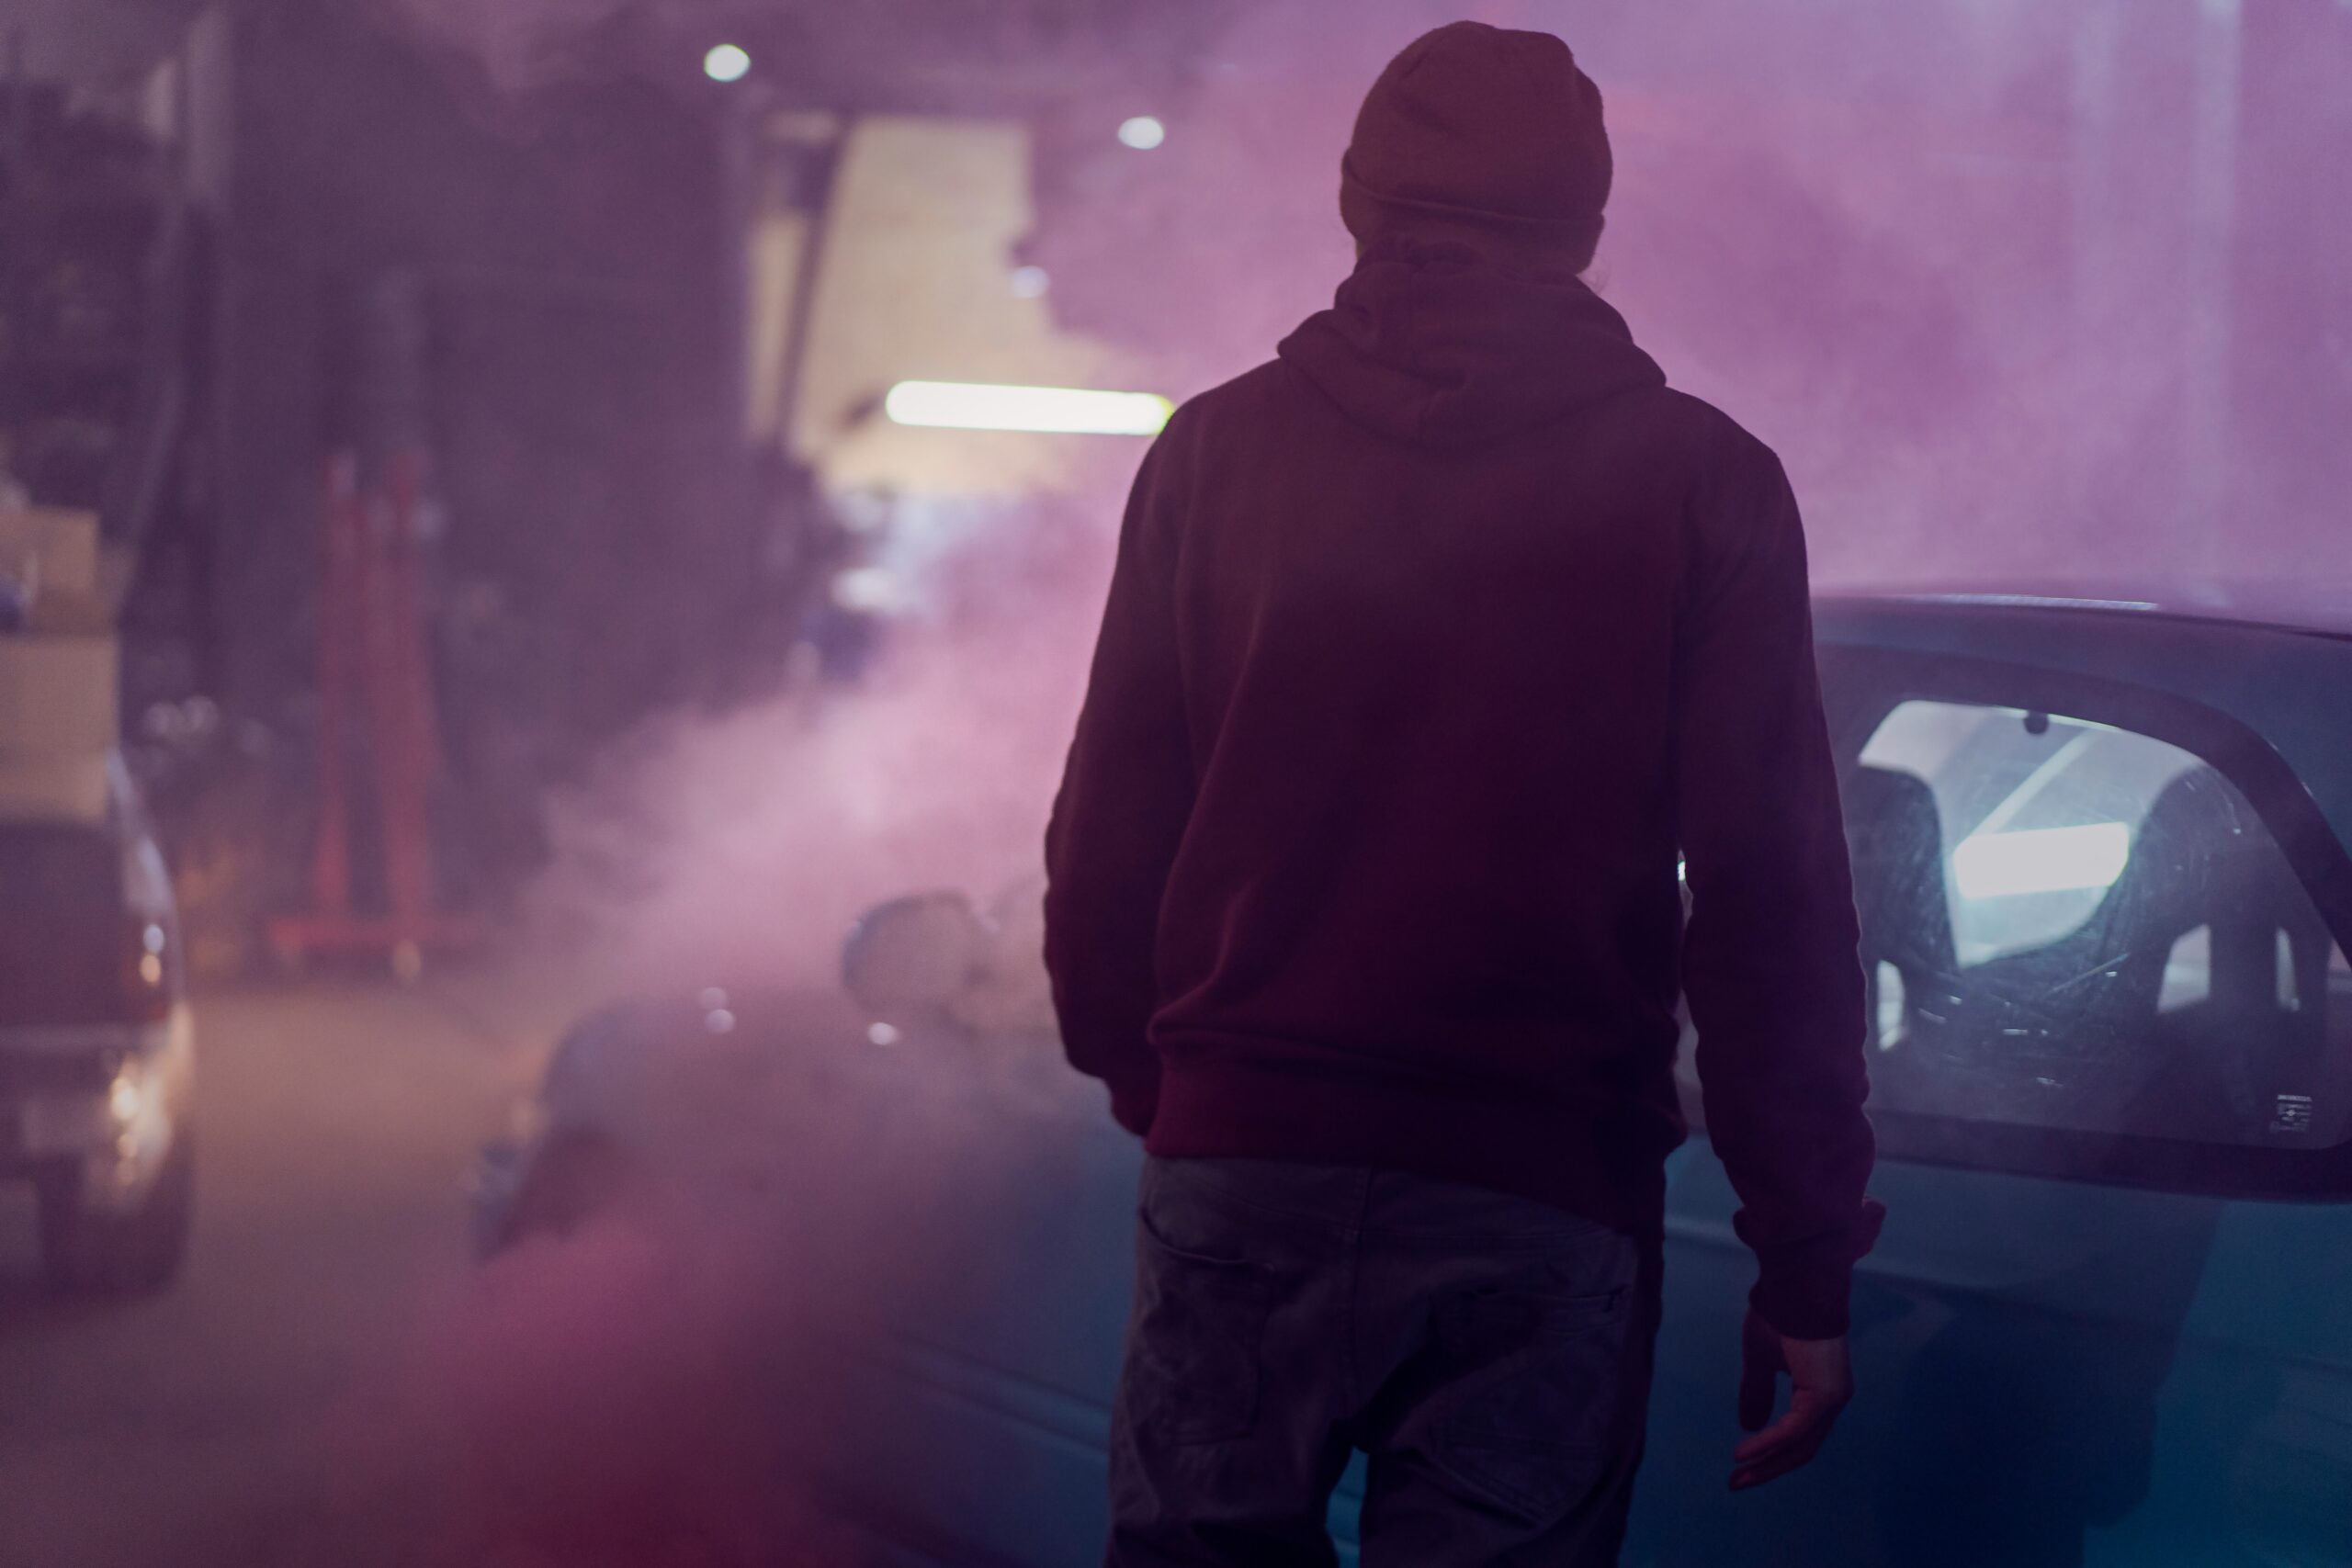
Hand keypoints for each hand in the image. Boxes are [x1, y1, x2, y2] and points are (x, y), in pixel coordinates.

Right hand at [1730, 1307, 1852, 1489]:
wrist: (1794, 1286)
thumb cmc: (1778, 1313)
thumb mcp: (1760, 1359)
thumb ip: (1756, 1391)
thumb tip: (1749, 1425)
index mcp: (1822, 1388)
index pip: (1801, 1434)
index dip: (1771, 1451)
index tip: (1741, 1464)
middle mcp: (1833, 1399)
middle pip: (1803, 1449)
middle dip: (1768, 1468)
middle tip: (1737, 1483)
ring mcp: (1832, 1399)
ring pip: (1800, 1446)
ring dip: (1767, 1464)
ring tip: (1738, 1476)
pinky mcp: (1823, 1397)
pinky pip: (1794, 1432)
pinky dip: (1768, 1445)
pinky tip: (1744, 1453)